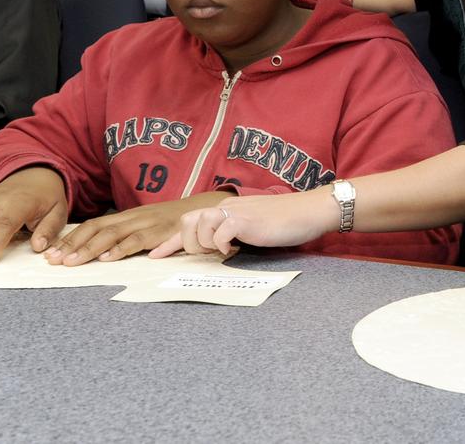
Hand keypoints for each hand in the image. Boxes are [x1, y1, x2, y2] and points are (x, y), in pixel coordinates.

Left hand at [44, 191, 232, 265]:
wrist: (205, 209)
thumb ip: (128, 235)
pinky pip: (137, 240)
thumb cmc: (174, 223)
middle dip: (72, 244)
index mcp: (127, 216)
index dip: (71, 238)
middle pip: (96, 228)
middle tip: (53, 260)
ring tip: (72, 261)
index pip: (93, 225)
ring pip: (111, 234)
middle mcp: (132, 217)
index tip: (51, 252)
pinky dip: (121, 249)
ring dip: (89, 248)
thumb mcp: (147, 226)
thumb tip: (101, 251)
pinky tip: (107, 259)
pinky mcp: (160, 231)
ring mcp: (146, 223)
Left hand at [149, 189, 337, 258]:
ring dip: (204, 243)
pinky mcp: (246, 219)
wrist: (309, 211)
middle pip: (187, 220)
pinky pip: (220, 231)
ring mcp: (235, 211)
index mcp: (226, 209)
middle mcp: (226, 207)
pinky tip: (234, 249)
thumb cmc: (286, 221)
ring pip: (198, 223)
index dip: (169, 242)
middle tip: (207, 254)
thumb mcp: (253, 226)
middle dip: (188, 243)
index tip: (155, 257)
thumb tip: (220, 248)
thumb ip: (234, 231)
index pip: (189, 222)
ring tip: (222, 251)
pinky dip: (222, 244)